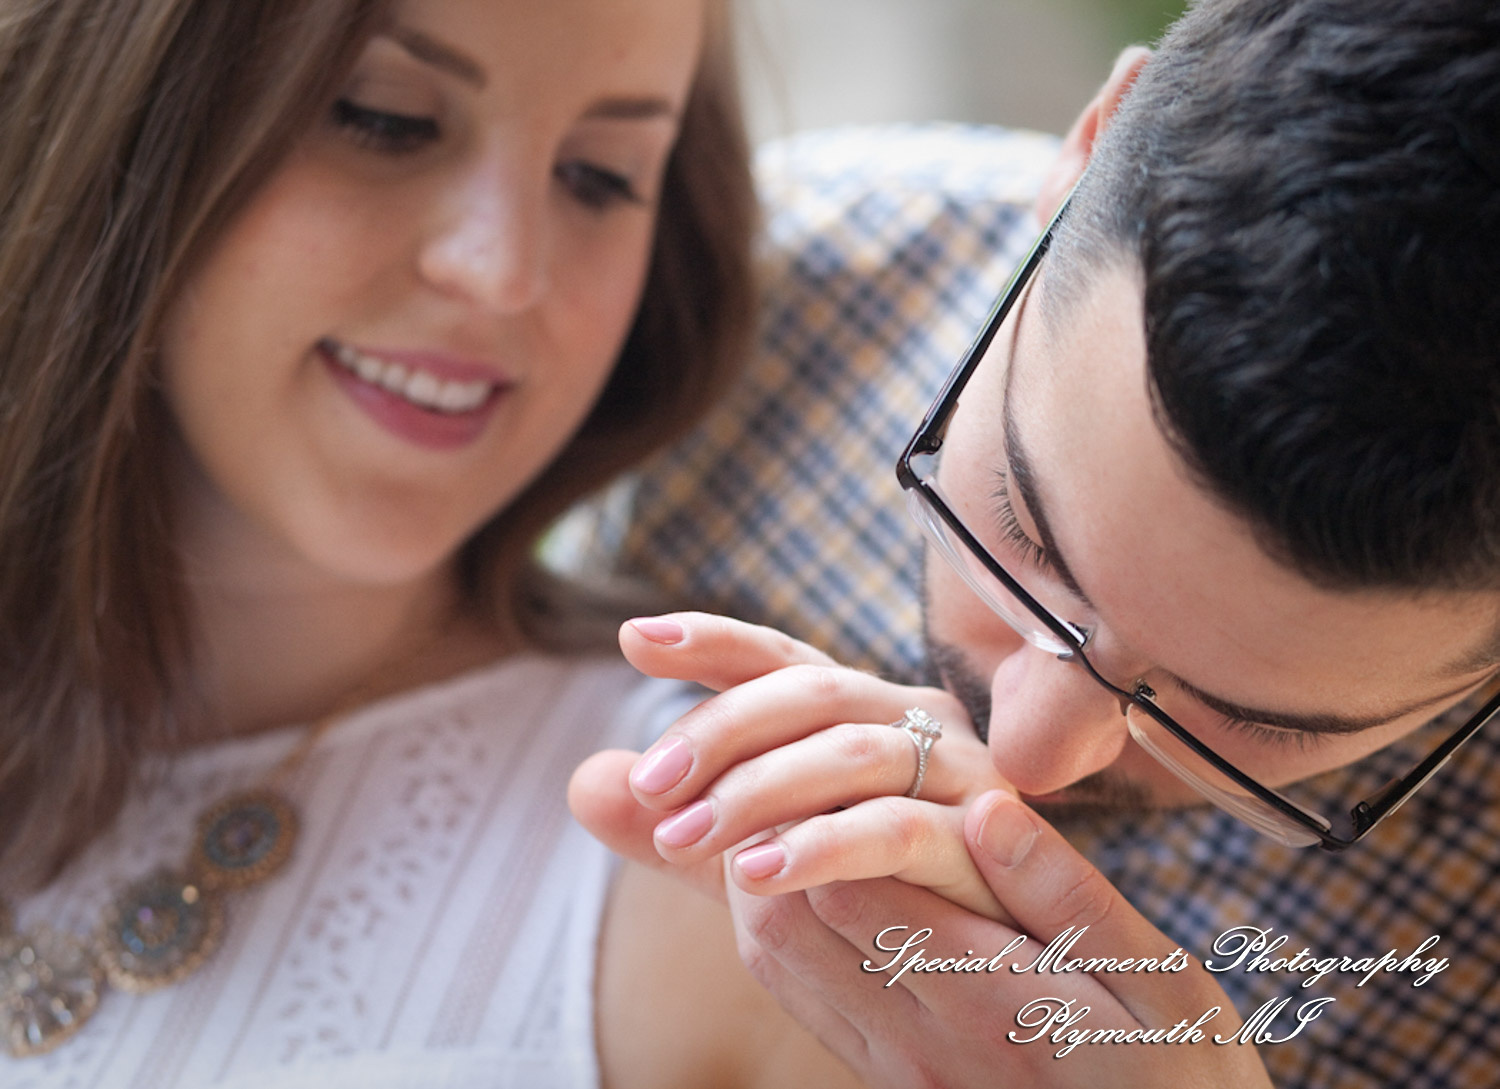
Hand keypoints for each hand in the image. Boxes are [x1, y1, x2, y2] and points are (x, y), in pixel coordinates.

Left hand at [569, 611, 1011, 916]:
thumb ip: (682, 819)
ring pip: (846, 749)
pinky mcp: (979, 835)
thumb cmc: (871, 898)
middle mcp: (908, 718)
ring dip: (757, 790)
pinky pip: (895, 825)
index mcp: (856, 709)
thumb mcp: (756, 854)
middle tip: (649, 787)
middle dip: (718, 731)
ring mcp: (953, 767)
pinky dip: (822, 844)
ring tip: (681, 839)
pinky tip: (756, 874)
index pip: (775, 659)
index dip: (710, 641)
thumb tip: (584, 779)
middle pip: (807, 690)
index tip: (634, 638)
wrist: (984, 975)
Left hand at [720, 790, 1273, 1088]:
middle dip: (760, 836)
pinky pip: (798, 996)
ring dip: (757, 881)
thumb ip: (1067, 897)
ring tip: (770, 799)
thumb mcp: (1159, 983)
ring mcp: (894, 1068)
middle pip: (786, 925)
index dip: (812, 812)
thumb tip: (985, 808)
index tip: (808, 745)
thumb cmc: (1180, 1069)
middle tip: (764, 758)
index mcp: (990, 1001)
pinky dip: (776, 926)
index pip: (850, 889)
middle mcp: (920, 1043)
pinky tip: (798, 875)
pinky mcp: (884, 1077)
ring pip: (775, 961)